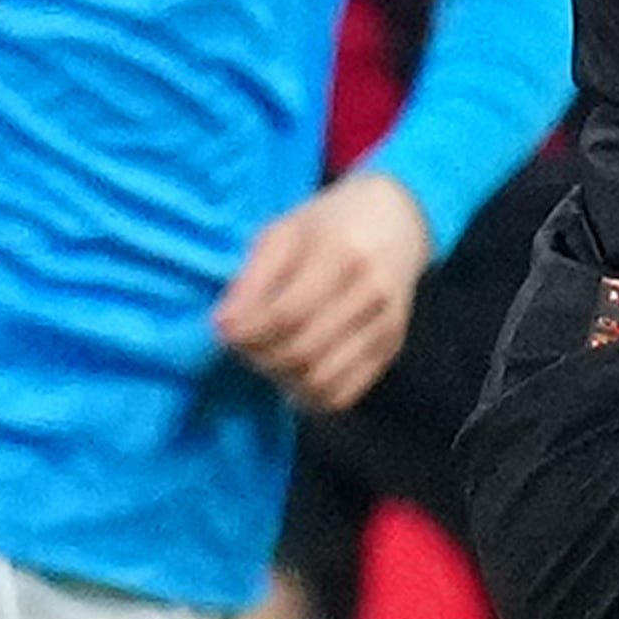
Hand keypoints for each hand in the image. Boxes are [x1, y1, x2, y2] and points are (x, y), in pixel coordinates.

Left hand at [210, 168, 428, 414]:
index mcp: (342, 254)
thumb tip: (225, 325)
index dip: (247, 332)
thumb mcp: (283, 232)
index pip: (287, 314)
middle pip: (302, 352)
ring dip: (282, 379)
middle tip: (242, 343)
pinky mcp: (391, 350)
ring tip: (268, 356)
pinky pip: (343, 395)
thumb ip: (253, 278)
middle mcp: (371, 294)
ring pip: (321, 381)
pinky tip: (295, 372)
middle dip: (259, 357)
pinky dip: (309, 395)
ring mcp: (386, 326)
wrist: (395, 223)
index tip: (223, 330)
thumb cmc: (328, 224)